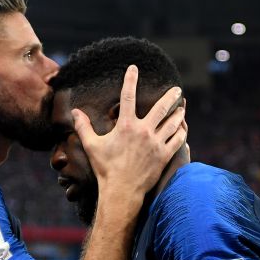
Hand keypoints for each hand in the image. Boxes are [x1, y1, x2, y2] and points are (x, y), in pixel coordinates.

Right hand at [71, 65, 185, 198]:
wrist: (121, 190)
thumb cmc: (105, 168)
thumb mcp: (91, 146)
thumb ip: (83, 127)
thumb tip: (75, 112)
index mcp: (126, 126)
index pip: (127, 97)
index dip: (130, 80)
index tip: (134, 68)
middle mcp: (144, 131)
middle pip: (161, 108)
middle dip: (170, 96)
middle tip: (177, 89)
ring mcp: (156, 143)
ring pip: (173, 123)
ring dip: (179, 113)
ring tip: (182, 107)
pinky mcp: (164, 155)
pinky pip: (178, 140)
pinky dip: (182, 132)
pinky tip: (183, 128)